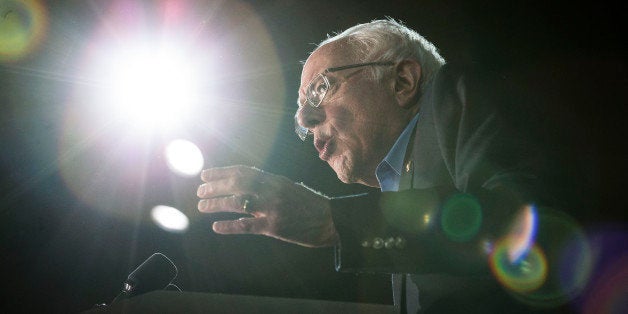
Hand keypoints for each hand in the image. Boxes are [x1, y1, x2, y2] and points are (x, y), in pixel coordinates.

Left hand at [197, 165, 338, 247]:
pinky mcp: (273, 226)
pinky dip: (229, 226)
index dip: (221, 172)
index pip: (243, 171)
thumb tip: (248, 182)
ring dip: (216, 204)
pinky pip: (246, 225)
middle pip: (236, 184)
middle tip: (200, 190)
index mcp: (274, 179)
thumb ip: (270, 185)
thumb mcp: (290, 187)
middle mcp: (271, 190)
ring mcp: (271, 208)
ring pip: (237, 203)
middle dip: (215, 186)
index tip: (205, 174)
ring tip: (202, 206)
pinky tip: (216, 226)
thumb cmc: (310, 204)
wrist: (331, 220)